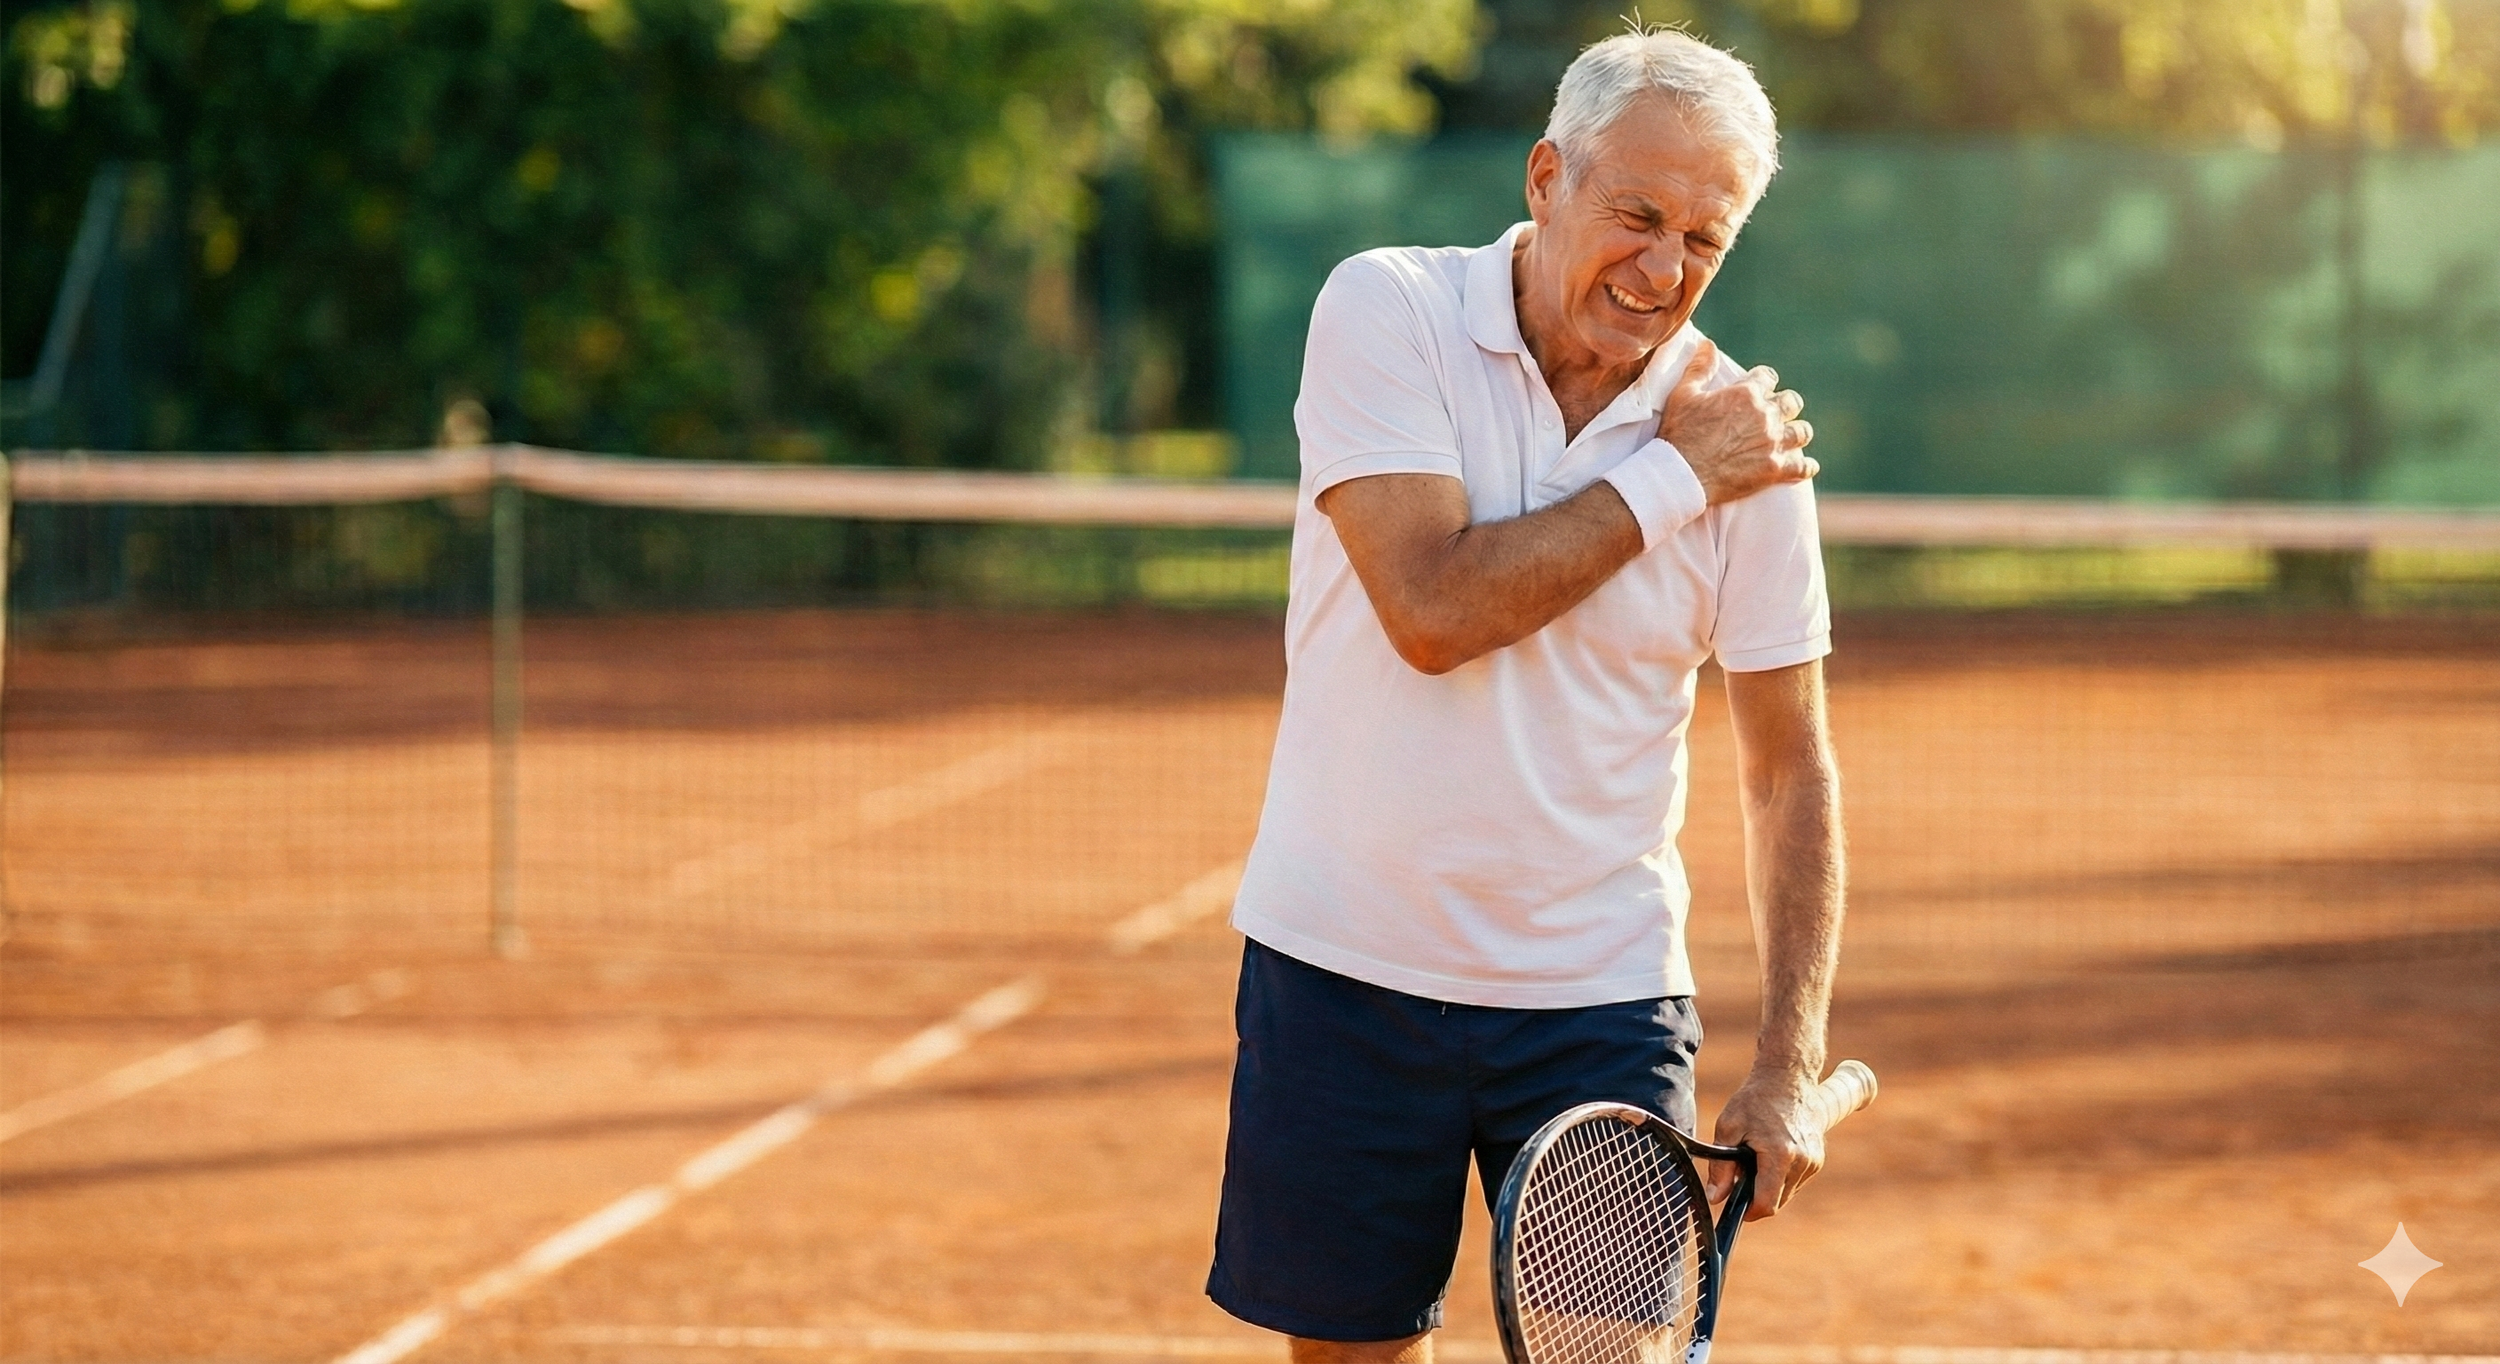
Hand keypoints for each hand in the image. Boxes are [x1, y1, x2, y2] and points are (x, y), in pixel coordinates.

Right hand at [1661, 341, 1817, 505]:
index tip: (1761, 387)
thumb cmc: (1679, 434)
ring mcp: (1772, 443)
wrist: (1680, 475)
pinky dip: (1806, 466)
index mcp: (1745, 394)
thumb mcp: (1683, 394)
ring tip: (1791, 437)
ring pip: (1802, 432)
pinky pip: (1803, 467)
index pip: (1768, 377)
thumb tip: (1708, 345)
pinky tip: (1805, 467)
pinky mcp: (1774, 469)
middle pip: (1791, 402)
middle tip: (1778, 413)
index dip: (1764, 381)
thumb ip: (1699, 368)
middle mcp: (1764, 415)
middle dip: (1786, 405)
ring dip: (1797, 432)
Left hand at [1704, 1066, 1827, 1221]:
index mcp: (1781, 1155)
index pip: (1767, 1204)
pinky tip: (1771, 1155)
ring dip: (1770, 1186)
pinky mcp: (1818, 1158)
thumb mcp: (1728, 1128)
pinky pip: (1796, 1181)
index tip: (1736, 1207)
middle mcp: (1803, 1161)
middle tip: (1740, 1175)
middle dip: (1757, 1196)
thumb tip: (1716, 1198)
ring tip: (1756, 1159)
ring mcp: (1814, 1160)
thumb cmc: (1755, 1099)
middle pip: (1777, 1202)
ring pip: (1787, 1193)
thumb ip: (1721, 1167)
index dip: (1749, 1211)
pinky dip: (1781, 1177)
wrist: (1788, 1078)